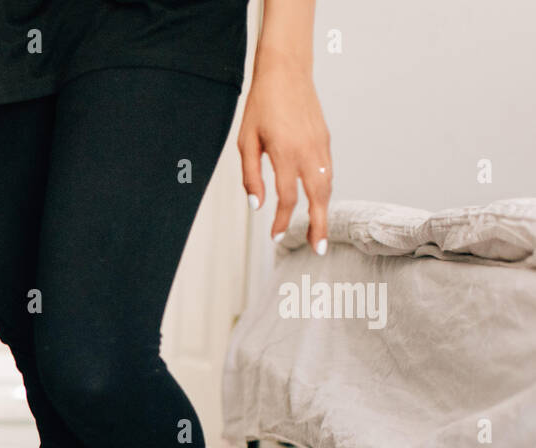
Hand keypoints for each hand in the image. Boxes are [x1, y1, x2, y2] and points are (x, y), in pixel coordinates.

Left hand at [238, 60, 331, 253]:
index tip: (275, 237)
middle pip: (318, 197)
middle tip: (318, 249)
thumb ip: (251, 176)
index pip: (286, 198)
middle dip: (318, 225)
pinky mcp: (326, 140)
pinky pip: (328, 171)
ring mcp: (321, 145)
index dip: (281, 221)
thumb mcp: (246, 141)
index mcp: (286, 153)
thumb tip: (257, 206)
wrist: (286, 71)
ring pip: (327, 185)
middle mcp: (309, 151)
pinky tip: (318, 203)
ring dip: (324, 210)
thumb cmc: (261, 105)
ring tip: (319, 233)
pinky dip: (325, 191)